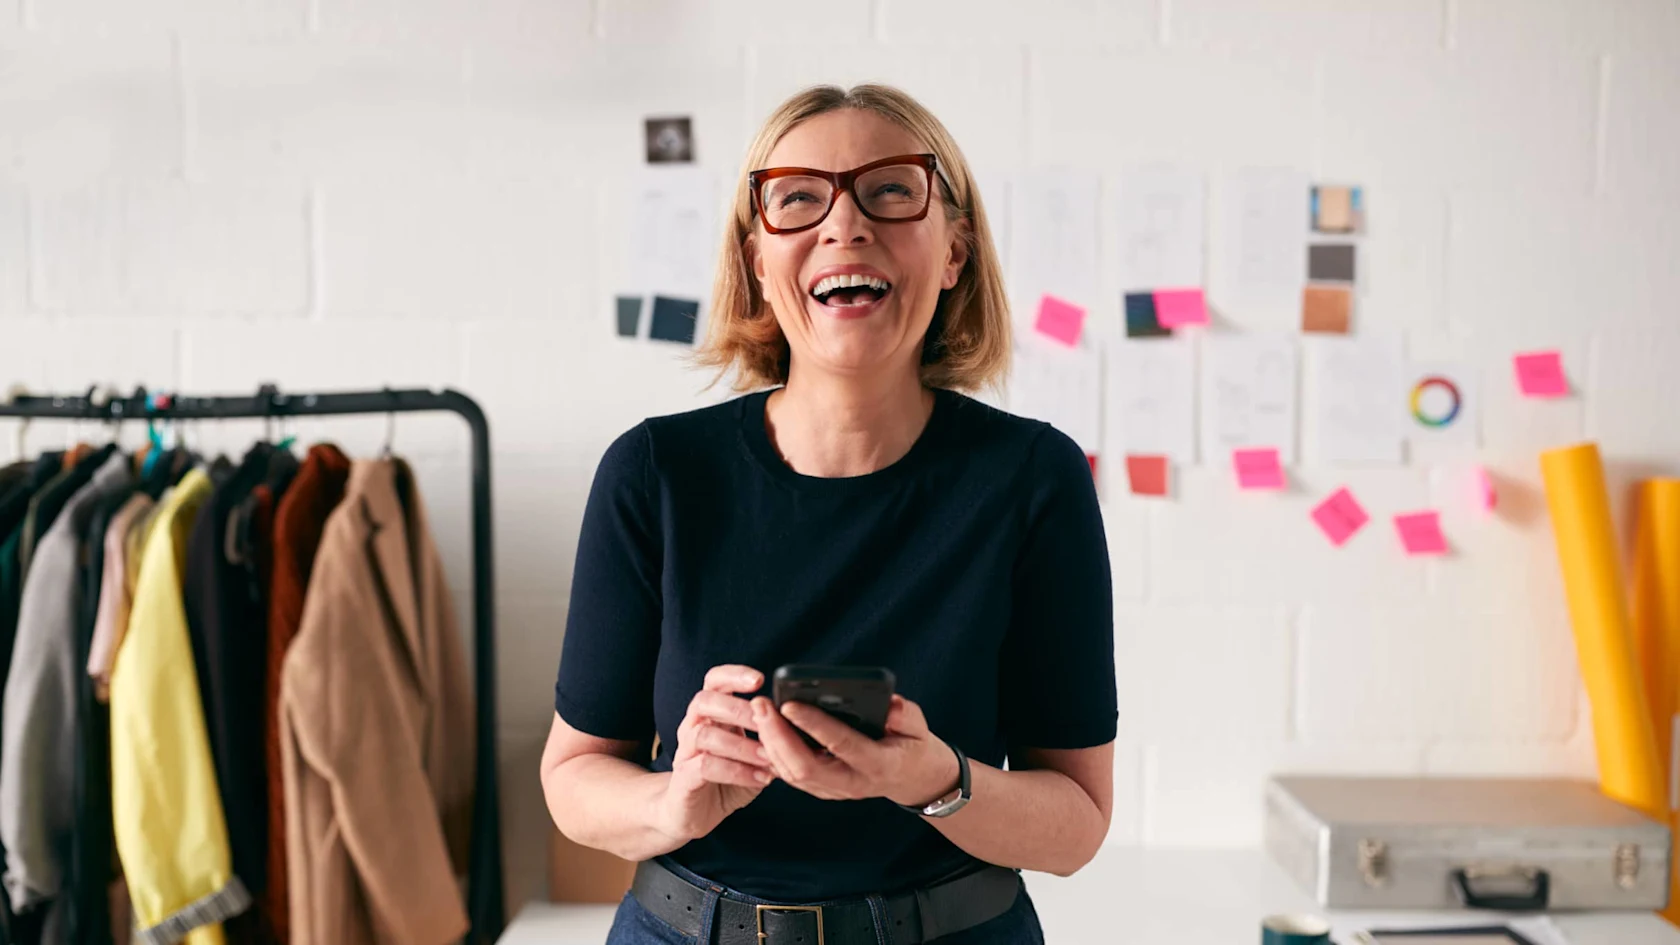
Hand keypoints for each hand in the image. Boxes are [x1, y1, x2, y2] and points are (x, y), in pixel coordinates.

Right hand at [656, 665, 775, 843]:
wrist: (692, 814)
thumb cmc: (726, 778)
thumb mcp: (753, 754)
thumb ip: (771, 738)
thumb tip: (804, 726)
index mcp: (710, 714)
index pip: (715, 681)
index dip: (734, 674)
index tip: (760, 680)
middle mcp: (693, 726)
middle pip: (705, 700)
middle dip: (739, 709)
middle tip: (768, 722)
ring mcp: (685, 751)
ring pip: (705, 734)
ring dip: (741, 745)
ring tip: (769, 757)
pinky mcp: (683, 777)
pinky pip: (704, 766)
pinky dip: (736, 771)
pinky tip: (760, 779)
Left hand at [752, 693, 959, 808]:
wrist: (910, 778)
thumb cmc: (911, 745)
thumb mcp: (919, 728)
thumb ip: (906, 716)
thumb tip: (889, 706)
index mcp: (879, 765)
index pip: (842, 744)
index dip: (815, 725)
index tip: (790, 703)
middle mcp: (852, 783)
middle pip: (805, 767)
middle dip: (778, 736)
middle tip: (761, 705)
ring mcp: (834, 791)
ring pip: (792, 774)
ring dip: (770, 744)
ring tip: (758, 711)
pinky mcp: (822, 789)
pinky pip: (791, 775)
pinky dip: (773, 753)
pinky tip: (763, 729)